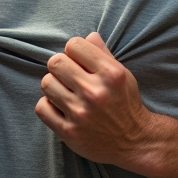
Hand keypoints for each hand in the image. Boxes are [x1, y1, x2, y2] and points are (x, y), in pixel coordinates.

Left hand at [36, 32, 156, 165]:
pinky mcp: (69, 132)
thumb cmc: (126, 103)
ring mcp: (80, 113)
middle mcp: (95, 92)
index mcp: (110, 74)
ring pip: (46, 83)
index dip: (74, 51)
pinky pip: (42, 108)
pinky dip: (48, 105)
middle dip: (60, 66)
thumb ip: (104, 54)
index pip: (73, 45)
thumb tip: (88, 35)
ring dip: (53, 85)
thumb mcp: (123, 74)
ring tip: (65, 92)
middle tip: (68, 76)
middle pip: (55, 62)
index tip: (78, 61)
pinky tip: (59, 106)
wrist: (135, 141)